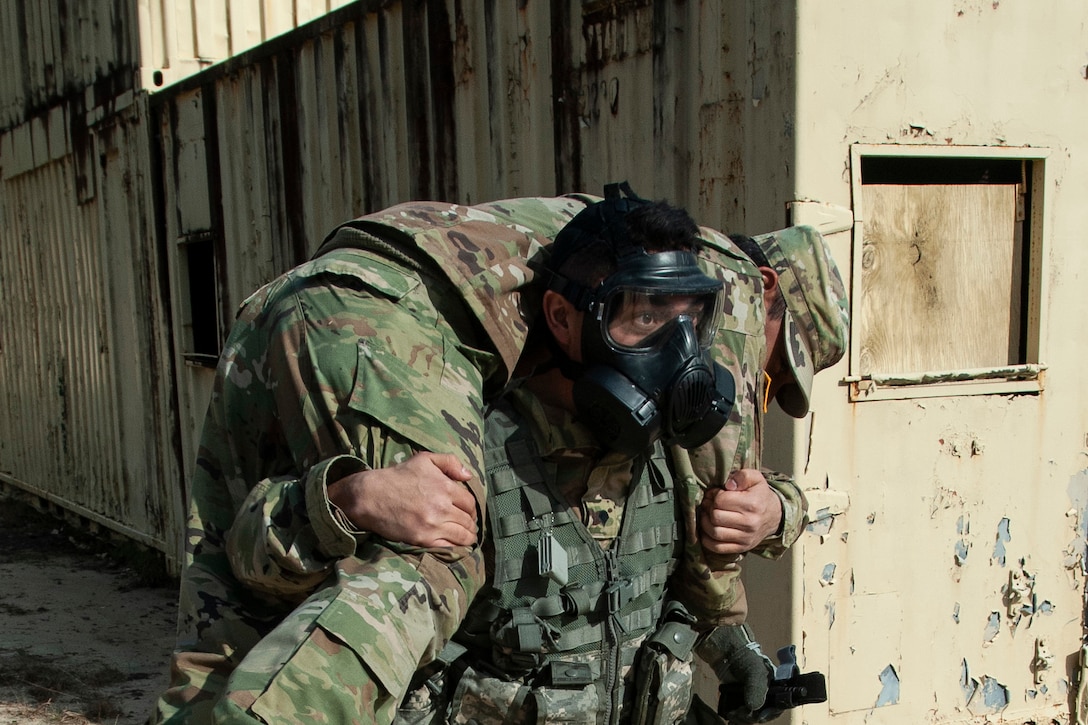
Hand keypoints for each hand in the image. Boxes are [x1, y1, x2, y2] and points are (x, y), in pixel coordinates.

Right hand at [327, 452, 477, 546]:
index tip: (469, 512)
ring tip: (466, 537)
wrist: (371, 496)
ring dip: (467, 537)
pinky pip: (447, 547)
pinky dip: (454, 546)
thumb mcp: (424, 459)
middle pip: (468, 521)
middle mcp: (442, 507)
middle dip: (471, 524)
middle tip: (468, 526)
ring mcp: (432, 525)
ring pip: (462, 536)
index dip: (472, 509)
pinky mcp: (422, 539)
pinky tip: (454, 544)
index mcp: (445, 487)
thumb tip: (469, 475)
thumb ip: (450, 462)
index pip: (470, 503)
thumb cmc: (398, 476)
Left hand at [699, 469, 782, 554]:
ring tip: (708, 515)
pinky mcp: (741, 548)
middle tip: (709, 504)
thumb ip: (742, 476)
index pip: (720, 500)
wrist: (774, 516)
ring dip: (705, 523)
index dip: (713, 495)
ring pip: (714, 533)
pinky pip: (716, 547)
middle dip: (708, 508)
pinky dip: (707, 539)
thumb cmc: (760, 495)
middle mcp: (749, 523)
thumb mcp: (756, 478)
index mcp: (752, 504)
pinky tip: (709, 528)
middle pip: (715, 517)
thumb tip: (728, 484)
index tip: (715, 493)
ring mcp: (745, 538)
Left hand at [706, 623, 775, 721]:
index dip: (771, 713)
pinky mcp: (739, 697)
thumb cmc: (744, 656)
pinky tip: (730, 715)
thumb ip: (757, 690)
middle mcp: (766, 692)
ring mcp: (752, 695)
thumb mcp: (755, 672)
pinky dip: (737, 717)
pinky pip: (741, 713)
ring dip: (744, 718)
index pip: (779, 705)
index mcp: (776, 685)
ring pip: (752, 715)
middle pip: (764, 713)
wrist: (723, 648)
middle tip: (742, 713)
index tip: (759, 716)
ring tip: (734, 713)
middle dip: (754, 716)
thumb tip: (753, 709)